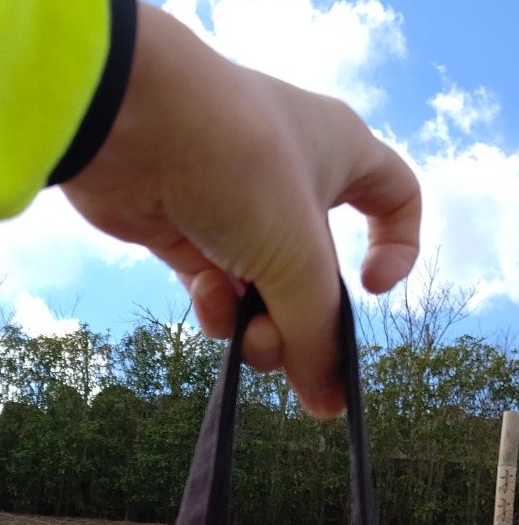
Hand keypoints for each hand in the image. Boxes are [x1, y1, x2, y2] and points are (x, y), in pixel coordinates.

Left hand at [63, 2, 420, 416]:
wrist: (127, 120)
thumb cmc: (236, 164)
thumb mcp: (296, 258)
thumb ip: (315, 336)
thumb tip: (330, 404)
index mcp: (340, 151)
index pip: (396, 196)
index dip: (397, 248)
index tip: (371, 287)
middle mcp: (291, 173)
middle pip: (316, 272)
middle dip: (301, 322)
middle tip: (280, 351)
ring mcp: (232, 200)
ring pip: (262, 286)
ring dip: (256, 324)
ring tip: (244, 336)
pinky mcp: (182, 223)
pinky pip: (214, 283)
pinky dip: (215, 303)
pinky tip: (206, 299)